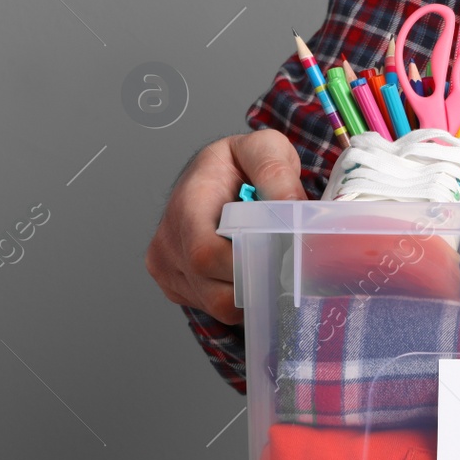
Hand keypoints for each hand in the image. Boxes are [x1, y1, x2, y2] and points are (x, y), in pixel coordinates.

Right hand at [145, 129, 307, 324]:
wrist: (218, 175)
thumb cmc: (240, 164)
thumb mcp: (265, 150)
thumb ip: (277, 174)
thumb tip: (292, 208)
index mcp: (187, 203)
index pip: (206, 253)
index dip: (248, 265)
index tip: (284, 259)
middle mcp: (168, 239)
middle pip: (215, 288)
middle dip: (260, 283)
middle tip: (288, 267)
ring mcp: (167, 266)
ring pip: (218, 306)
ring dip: (253, 294)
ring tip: (268, 264)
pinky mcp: (176, 285)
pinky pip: (214, 309)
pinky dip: (241, 299)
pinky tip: (250, 272)